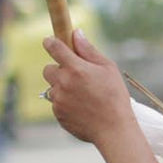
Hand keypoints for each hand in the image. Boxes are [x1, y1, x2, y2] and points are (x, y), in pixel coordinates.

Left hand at [42, 31, 134, 147]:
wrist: (113, 129)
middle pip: (48, 69)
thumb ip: (89, 50)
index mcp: (75, 68)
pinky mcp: (58, 115)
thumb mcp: (108, 68)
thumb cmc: (115, 96)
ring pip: (52, 88)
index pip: (55, 48)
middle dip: (58, 70)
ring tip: (82, 95)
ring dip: (62, 88)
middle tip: (75, 75)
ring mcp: (58, 100)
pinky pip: (56, 104)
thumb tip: (76, 33)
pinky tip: (82, 107)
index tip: (49, 40)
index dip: (50, 42)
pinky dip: (65, 103)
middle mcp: (63, 83)